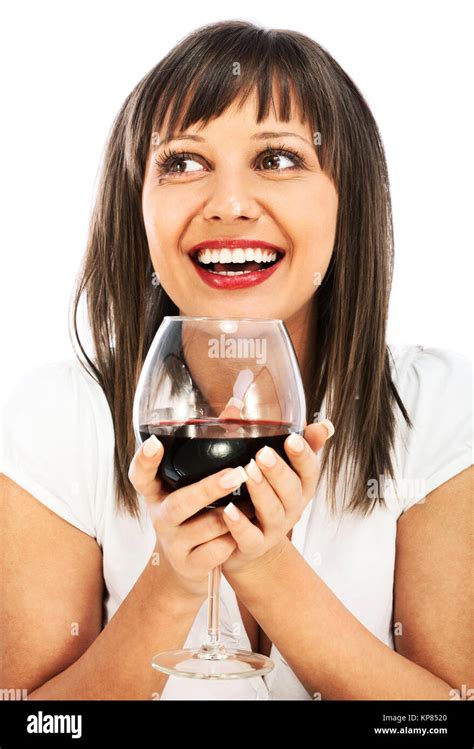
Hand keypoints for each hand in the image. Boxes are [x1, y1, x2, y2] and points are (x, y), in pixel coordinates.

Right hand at [127, 439, 251, 600]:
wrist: (191, 568)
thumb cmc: (195, 515)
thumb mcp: (195, 485)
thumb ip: (211, 448)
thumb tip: (234, 405)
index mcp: (158, 493)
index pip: (140, 476)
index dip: (144, 461)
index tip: (154, 443)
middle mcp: (160, 517)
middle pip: (178, 504)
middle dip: (209, 489)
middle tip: (238, 474)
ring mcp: (173, 544)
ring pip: (205, 529)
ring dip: (233, 516)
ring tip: (254, 504)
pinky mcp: (189, 566)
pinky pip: (216, 552)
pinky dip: (233, 542)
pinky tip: (243, 533)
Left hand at [221, 420, 333, 575]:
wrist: (246, 545)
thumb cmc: (258, 498)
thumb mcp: (265, 467)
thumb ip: (263, 438)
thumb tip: (241, 405)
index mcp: (299, 486)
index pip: (310, 470)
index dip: (304, 455)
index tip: (292, 438)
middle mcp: (292, 508)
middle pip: (293, 490)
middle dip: (279, 471)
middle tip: (263, 453)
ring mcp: (273, 529)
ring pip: (273, 512)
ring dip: (261, 491)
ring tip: (247, 473)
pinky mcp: (254, 546)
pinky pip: (249, 537)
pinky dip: (240, 524)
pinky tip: (228, 510)